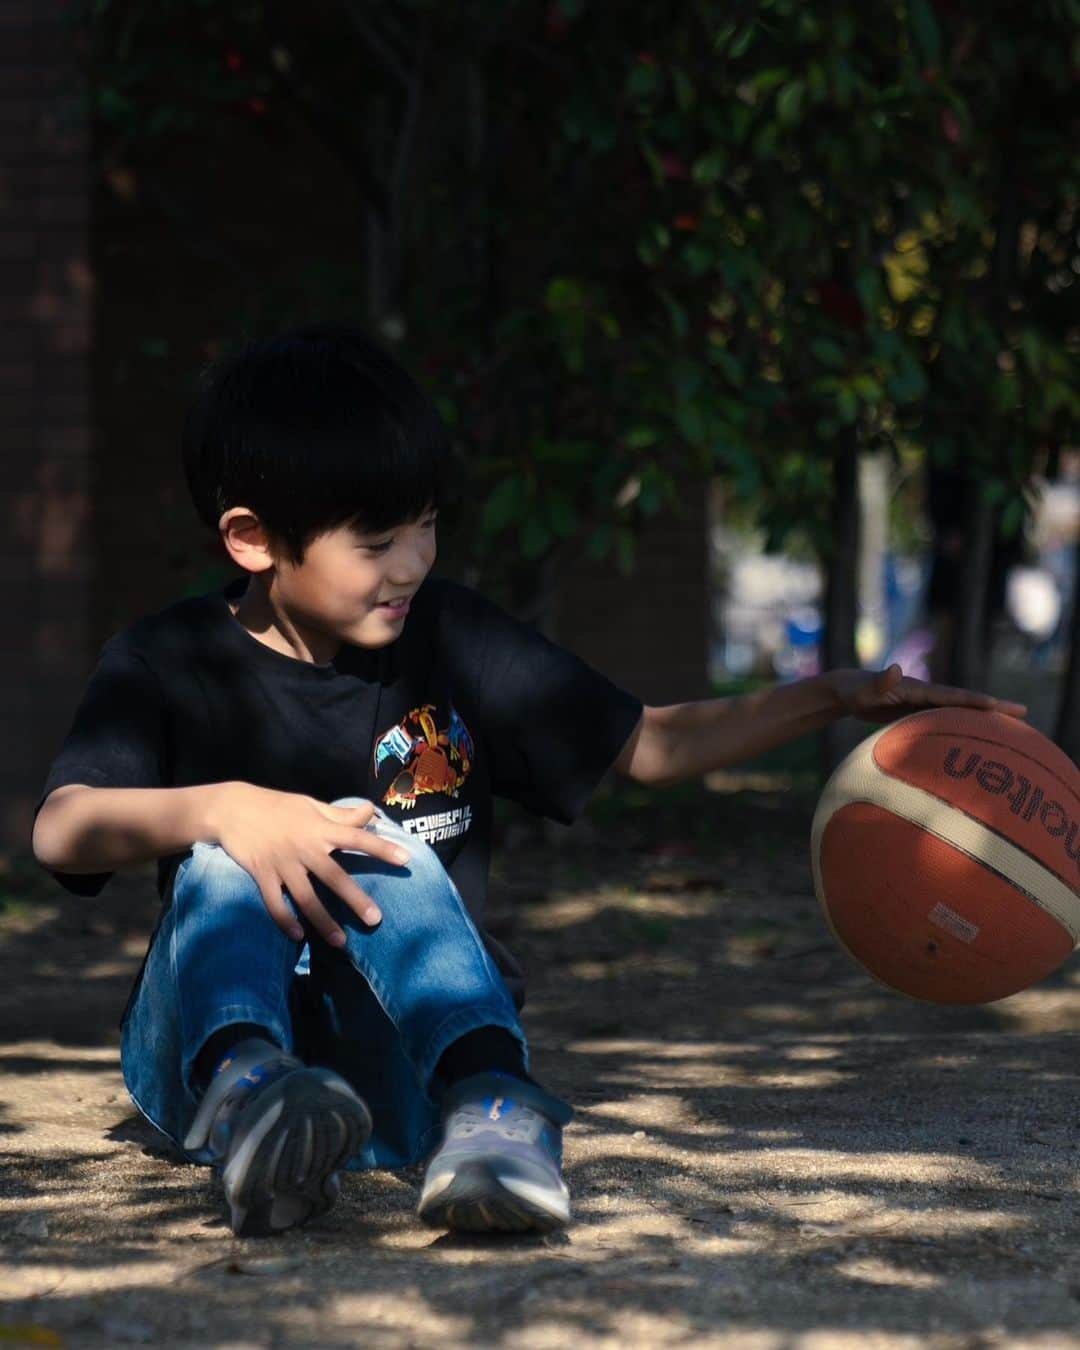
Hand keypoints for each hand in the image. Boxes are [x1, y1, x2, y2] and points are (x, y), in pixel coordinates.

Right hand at [209, 783, 409, 946]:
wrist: (233, 808)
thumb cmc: (278, 806)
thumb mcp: (311, 805)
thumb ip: (341, 815)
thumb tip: (371, 813)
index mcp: (319, 829)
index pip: (357, 838)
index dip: (382, 848)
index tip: (406, 859)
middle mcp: (304, 848)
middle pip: (335, 877)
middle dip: (356, 900)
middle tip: (376, 919)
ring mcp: (282, 864)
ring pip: (306, 898)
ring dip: (323, 922)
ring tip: (341, 942)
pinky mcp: (262, 875)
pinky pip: (274, 903)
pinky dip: (285, 920)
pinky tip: (298, 935)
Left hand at [825, 664, 1027, 724]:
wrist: (846, 691)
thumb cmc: (852, 691)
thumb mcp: (863, 690)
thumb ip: (879, 682)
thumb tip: (895, 667)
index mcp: (918, 689)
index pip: (952, 696)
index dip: (976, 701)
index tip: (999, 705)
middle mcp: (926, 694)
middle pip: (965, 702)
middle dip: (993, 707)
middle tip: (1024, 713)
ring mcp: (924, 704)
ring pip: (959, 711)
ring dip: (984, 717)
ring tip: (1013, 727)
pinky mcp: (918, 713)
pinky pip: (947, 721)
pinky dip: (965, 726)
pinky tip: (979, 739)